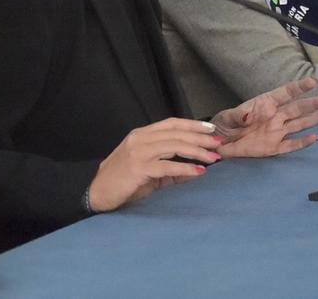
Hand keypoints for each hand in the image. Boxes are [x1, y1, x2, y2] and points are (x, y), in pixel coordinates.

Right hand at [88, 118, 221, 212]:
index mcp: (142, 134)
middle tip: (218, 144)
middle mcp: (140, 139)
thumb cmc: (124, 181)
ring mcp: (138, 152)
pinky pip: (166, 166)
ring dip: (197, 151)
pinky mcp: (138, 168)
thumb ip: (171, 168)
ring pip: (174, 146)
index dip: (193, 125)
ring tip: (213, 158)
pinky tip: (198, 171)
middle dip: (200, 138)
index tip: (211, 130)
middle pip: (176, 133)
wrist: (99, 193)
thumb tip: (197, 169)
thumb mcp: (150, 171)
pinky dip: (185, 168)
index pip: (172, 123)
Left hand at [210, 78, 317, 158]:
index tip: (313, 81)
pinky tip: (317, 137)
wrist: (218, 143)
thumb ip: (237, 116)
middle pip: (298, 109)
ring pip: (300, 124)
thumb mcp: (226, 117)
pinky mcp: (274, 148)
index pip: (285, 94)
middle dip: (314, 104)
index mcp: (264, 104)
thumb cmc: (223, 125)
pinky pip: (291, 145)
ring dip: (317, 119)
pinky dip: (304, 142)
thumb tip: (249, 115)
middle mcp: (275, 117)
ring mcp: (276, 132)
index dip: (299, 88)